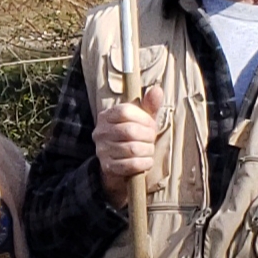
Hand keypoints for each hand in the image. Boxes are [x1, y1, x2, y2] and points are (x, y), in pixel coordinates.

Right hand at [95, 87, 163, 206]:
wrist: (120, 162)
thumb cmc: (134, 136)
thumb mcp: (141, 118)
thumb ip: (149, 104)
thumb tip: (157, 90)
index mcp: (106, 116)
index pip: (125, 111)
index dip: (143, 118)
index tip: (151, 124)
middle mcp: (100, 132)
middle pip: (130, 131)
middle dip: (148, 136)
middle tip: (152, 139)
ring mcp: (102, 150)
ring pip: (132, 149)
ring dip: (148, 150)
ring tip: (149, 150)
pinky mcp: (108, 167)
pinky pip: (131, 164)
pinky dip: (144, 163)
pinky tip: (146, 161)